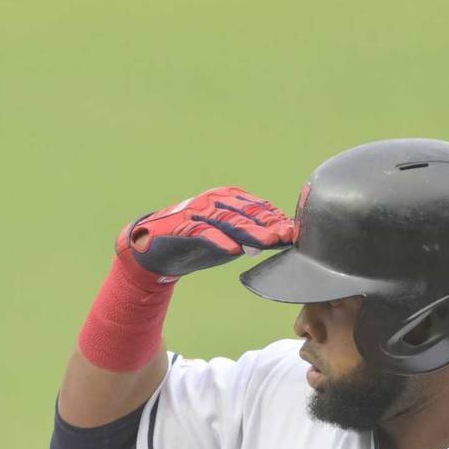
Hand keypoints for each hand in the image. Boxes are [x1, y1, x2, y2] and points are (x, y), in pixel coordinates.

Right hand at [117, 187, 294, 284]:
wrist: (154, 249)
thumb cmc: (196, 243)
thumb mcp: (229, 240)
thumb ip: (253, 237)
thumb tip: (285, 239)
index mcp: (229, 199)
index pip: (258, 208)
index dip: (277, 220)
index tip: (295, 234)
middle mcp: (214, 200)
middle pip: (247, 212)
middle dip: (269, 224)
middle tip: (287, 236)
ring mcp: (197, 212)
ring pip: (228, 220)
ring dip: (251, 231)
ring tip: (269, 241)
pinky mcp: (181, 226)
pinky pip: (203, 232)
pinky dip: (219, 240)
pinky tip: (233, 249)